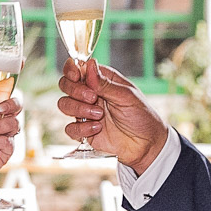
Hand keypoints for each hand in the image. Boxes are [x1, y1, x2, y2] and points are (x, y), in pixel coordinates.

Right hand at [56, 58, 168, 172]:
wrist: (146, 145)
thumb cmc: (142, 116)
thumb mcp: (127, 96)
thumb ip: (105, 83)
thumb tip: (89, 65)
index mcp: (101, 80)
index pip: (77, 68)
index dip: (71, 69)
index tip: (76, 76)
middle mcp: (90, 94)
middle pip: (66, 85)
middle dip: (75, 91)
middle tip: (93, 98)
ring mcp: (85, 113)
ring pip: (64, 104)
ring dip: (79, 109)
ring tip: (99, 115)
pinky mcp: (84, 131)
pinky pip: (70, 128)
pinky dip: (81, 129)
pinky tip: (97, 129)